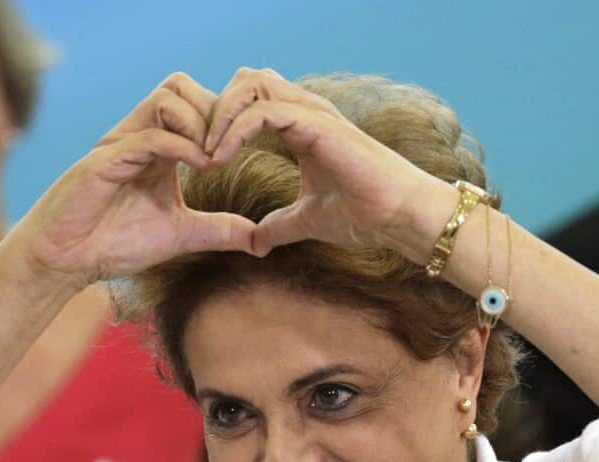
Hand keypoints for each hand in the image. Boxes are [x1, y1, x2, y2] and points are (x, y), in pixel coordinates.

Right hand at [14, 73, 257, 283]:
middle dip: (215, 112)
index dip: (224, 120)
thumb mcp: (180, 235)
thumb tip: (260, 241)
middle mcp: (139, 136)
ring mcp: (121, 143)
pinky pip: (149, 137)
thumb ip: (218, 230)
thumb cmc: (114, 243)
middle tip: (231, 149)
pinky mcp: (104, 160)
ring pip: (167, 98)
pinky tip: (203, 168)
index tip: (245, 151)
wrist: (66, 261)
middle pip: (182, 86)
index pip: (195, 103)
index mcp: (158, 147)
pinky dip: (181, 147)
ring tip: (215, 160)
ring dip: (200, 124)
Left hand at [204, 68, 452, 259]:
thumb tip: (256, 242)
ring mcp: (312, 113)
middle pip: (245, 81)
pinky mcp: (317, 124)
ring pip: (251, 84)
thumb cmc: (365, 214)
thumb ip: (280, 224)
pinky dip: (234, 131)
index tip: (202, 159)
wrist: (399, 216)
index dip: (221, 123)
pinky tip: (222, 158)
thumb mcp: (308, 220)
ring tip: (207, 153)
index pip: (250, 101)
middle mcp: (305, 112)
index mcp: (301, 127)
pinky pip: (262, 111)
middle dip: (215, 110)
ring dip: (220, 115)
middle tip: (199, 150)